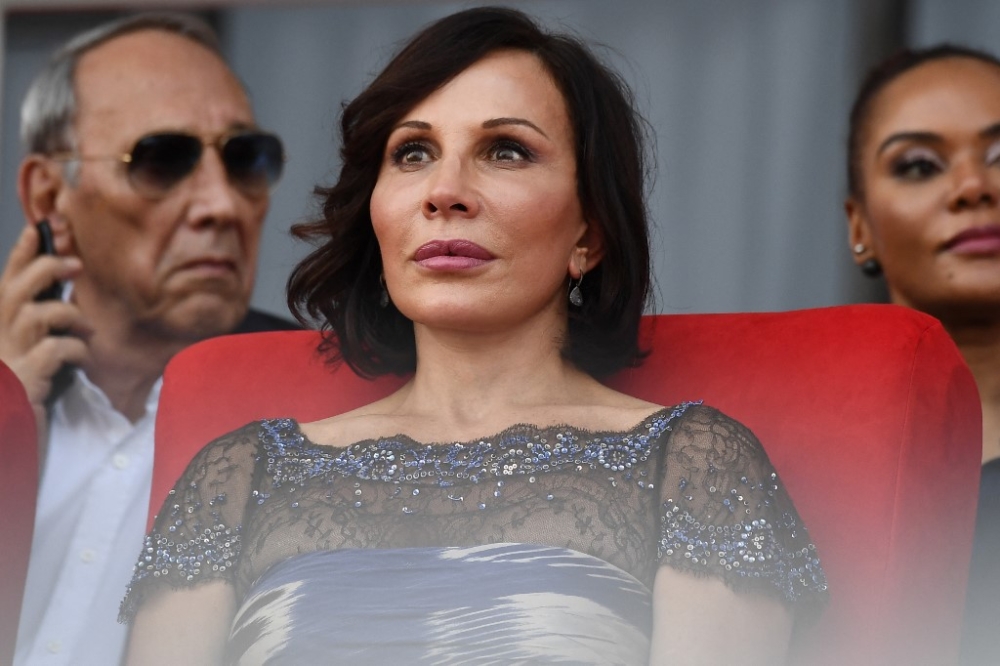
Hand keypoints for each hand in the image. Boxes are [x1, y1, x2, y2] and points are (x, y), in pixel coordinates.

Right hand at [0, 222, 89, 426]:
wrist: (10, 436)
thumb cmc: (27, 390)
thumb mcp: (31, 351)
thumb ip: (42, 323)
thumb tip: (67, 293)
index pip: (6, 281)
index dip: (22, 252)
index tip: (41, 226)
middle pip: (15, 289)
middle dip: (45, 268)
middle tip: (76, 264)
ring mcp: (7, 358)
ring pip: (34, 314)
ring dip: (68, 315)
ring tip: (87, 330)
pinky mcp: (25, 380)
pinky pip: (54, 349)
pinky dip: (76, 349)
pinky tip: (82, 359)